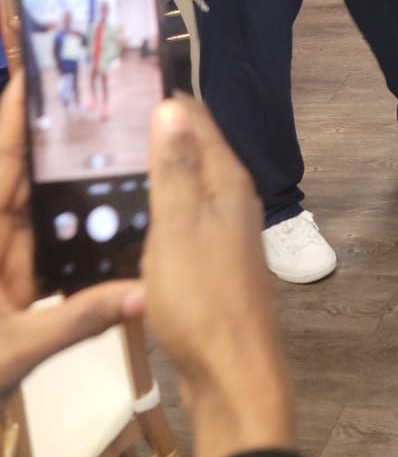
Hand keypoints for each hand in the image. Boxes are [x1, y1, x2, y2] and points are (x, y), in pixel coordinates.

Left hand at [0, 73, 142, 394]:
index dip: (12, 117)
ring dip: (63, 182)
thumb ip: (79, 319)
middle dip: (50, 139)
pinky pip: (35, 245)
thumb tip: (144, 294)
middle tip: (95, 97)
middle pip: (17, 177)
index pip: (1, 165)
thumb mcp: (15, 352)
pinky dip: (64, 229)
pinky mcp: (4, 285)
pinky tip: (102, 212)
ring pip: (30, 209)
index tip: (34, 70)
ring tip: (110, 144)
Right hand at [143, 96, 293, 456]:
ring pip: (189, 186)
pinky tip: (134, 218)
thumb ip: (176, 167)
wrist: (232, 372)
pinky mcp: (213, 263)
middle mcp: (233, 198)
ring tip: (110, 161)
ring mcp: (225, 232)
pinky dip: (160, 210)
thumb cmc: (202, 296)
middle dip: (158, 133)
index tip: (124, 84)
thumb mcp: (178, 226)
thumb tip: (171, 104)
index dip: (164, 100)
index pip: (197, 120)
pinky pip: (184, 220)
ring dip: (158, 171)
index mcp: (228, 181)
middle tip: (106, 120)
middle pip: (194, 150)